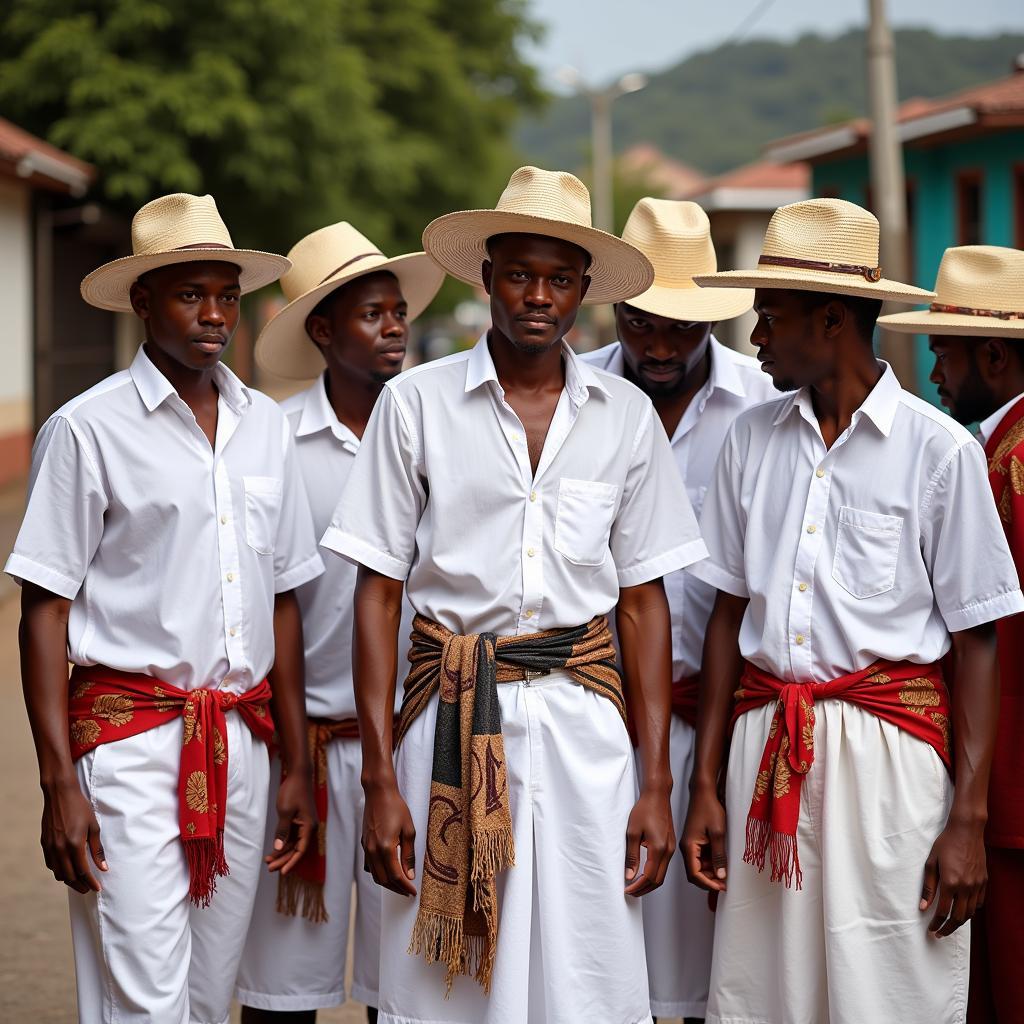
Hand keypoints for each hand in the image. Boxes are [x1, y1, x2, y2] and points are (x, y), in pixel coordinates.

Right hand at [41, 776, 106, 893]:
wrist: (60, 794)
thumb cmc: (80, 808)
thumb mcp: (94, 827)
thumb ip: (97, 849)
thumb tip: (103, 867)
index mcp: (74, 845)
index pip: (83, 872)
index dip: (91, 882)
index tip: (97, 889)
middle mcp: (60, 849)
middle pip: (70, 876)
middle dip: (80, 885)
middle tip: (89, 889)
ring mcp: (50, 847)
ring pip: (58, 873)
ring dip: (69, 880)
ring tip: (79, 882)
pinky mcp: (44, 844)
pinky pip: (51, 864)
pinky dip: (59, 871)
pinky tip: (67, 870)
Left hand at [266, 770, 315, 873]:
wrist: (299, 775)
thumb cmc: (293, 791)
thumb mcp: (285, 812)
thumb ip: (282, 831)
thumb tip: (278, 848)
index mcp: (308, 826)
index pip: (300, 850)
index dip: (291, 862)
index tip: (282, 872)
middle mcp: (308, 828)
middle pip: (296, 849)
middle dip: (283, 859)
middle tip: (269, 869)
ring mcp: (303, 824)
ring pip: (293, 843)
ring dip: (281, 852)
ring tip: (268, 861)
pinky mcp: (298, 820)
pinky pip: (291, 836)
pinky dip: (282, 843)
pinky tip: (273, 850)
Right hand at [362, 778, 416, 896]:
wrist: (378, 793)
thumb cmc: (396, 807)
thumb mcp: (409, 830)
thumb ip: (408, 854)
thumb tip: (410, 874)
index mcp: (385, 847)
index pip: (396, 876)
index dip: (405, 886)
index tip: (413, 892)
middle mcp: (372, 850)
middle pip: (383, 879)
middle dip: (396, 888)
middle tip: (407, 892)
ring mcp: (366, 848)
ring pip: (375, 875)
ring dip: (387, 883)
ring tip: (399, 885)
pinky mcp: (364, 844)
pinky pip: (369, 865)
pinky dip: (378, 873)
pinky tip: (387, 871)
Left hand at [624, 786, 674, 896]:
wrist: (657, 795)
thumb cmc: (644, 809)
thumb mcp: (632, 832)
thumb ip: (632, 855)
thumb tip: (629, 875)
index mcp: (659, 849)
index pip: (649, 877)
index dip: (638, 886)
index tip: (627, 890)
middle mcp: (668, 851)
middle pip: (658, 880)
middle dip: (644, 889)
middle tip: (630, 892)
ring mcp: (671, 848)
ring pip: (662, 874)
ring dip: (649, 883)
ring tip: (635, 885)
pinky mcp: (670, 845)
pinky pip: (664, 865)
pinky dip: (654, 874)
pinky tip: (644, 872)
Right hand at [681, 783, 727, 891]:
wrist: (704, 792)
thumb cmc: (709, 808)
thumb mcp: (718, 834)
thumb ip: (718, 856)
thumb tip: (720, 876)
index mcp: (689, 847)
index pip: (695, 874)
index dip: (707, 884)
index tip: (721, 887)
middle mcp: (688, 847)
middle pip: (695, 873)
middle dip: (709, 881)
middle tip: (724, 884)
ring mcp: (691, 844)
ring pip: (699, 866)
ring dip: (710, 873)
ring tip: (725, 876)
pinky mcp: (696, 841)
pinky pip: (701, 858)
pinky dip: (710, 864)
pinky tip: (721, 864)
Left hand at [920, 816, 986, 936]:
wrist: (966, 831)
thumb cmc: (945, 844)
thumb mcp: (931, 862)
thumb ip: (928, 886)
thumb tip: (923, 907)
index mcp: (950, 883)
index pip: (943, 912)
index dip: (936, 924)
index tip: (931, 929)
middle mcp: (966, 887)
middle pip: (958, 918)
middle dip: (948, 928)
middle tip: (939, 934)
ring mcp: (977, 885)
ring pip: (970, 913)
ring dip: (960, 923)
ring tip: (950, 926)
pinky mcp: (984, 882)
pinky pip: (979, 903)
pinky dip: (972, 911)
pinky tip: (964, 911)